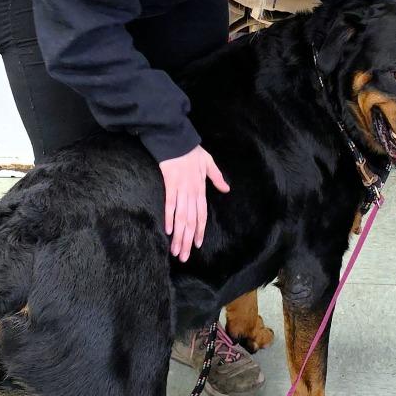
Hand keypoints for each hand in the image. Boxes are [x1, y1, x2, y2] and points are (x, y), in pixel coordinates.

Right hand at [159, 146, 229, 261]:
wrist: (177, 138)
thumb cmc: (191, 150)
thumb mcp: (209, 163)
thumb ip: (217, 178)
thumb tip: (227, 190)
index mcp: (200, 189)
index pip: (201, 215)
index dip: (200, 231)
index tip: (197, 245)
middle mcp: (192, 192)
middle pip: (191, 221)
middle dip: (187, 240)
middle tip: (184, 257)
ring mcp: (181, 189)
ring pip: (181, 217)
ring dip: (179, 235)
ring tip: (176, 250)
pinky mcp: (170, 184)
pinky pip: (170, 203)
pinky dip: (170, 217)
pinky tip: (168, 231)